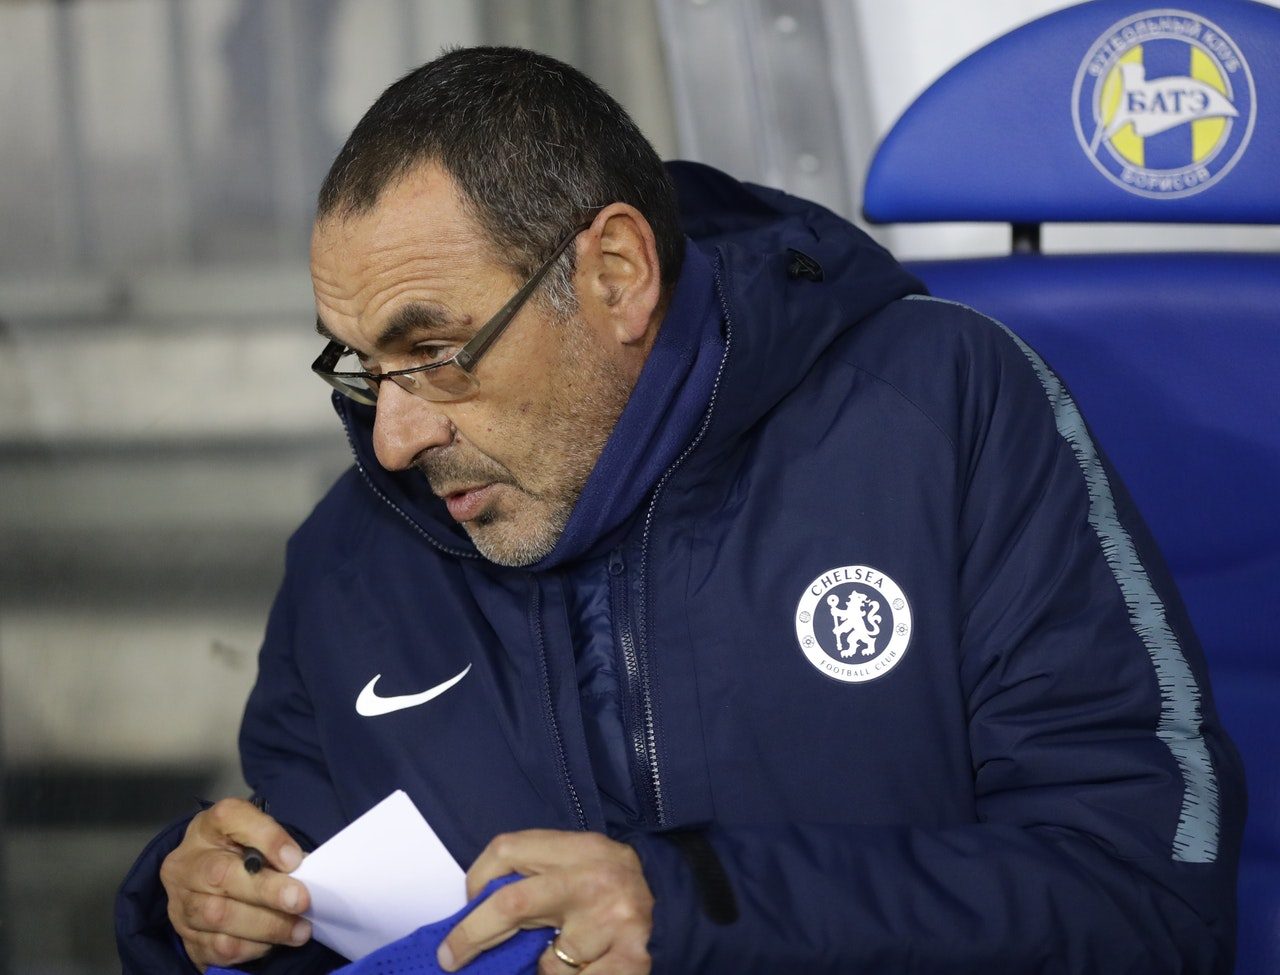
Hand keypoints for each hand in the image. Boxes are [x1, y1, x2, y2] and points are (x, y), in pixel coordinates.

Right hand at [160, 798, 311, 970]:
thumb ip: (276, 845)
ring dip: (265, 926)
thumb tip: (298, 867)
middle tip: (301, 901)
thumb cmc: (241, 854)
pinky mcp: (185, 937)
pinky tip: (272, 942)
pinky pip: (216, 947)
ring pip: (217, 916)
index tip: (294, 858)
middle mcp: (186, 863)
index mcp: (208, 827)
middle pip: (220, 875)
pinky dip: (250, 947)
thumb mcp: (259, 835)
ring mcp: (180, 902)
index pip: (231, 817)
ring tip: (298, 929)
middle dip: (267, 891)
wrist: (207, 883)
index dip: (265, 837)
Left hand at [439, 829, 652, 973]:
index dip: (476, 879)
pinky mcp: (630, 959)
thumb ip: (534, 876)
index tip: (466, 904)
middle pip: (512, 905)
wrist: (674, 898)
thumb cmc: (608, 883)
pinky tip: (591, 966)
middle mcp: (593, 879)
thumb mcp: (574, 861)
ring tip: (573, 952)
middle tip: (451, 957)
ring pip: (548, 962)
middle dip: (472, 935)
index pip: (507, 851)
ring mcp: (614, 920)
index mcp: (577, 848)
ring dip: (549, 967)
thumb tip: (475, 910)